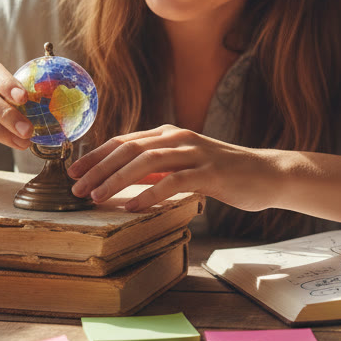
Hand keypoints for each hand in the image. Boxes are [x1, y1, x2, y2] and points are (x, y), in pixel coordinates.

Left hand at [67, 125, 281, 210]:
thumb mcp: (183, 167)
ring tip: (98, 197)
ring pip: (147, 162)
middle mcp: (178, 138)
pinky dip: (150, 193)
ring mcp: (195, 153)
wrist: (267, 174)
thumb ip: (156, 170)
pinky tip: (133, 206)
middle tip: (76, 189)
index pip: (123, 141)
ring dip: (117, 180)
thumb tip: (121, 180)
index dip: (95, 156)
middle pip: (129, 149)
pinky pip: (174, 181)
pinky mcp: (210, 172)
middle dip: (99, 169)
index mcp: (168, 134)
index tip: (73, 172)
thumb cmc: (223, 173)